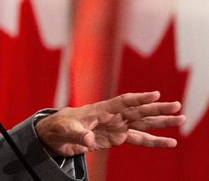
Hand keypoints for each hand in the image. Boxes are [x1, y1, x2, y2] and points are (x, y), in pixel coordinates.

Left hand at [35, 91, 185, 156]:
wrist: (55, 134)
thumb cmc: (59, 127)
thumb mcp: (65, 130)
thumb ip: (78, 133)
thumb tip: (88, 139)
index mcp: (100, 109)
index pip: (123, 102)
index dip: (138, 98)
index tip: (154, 94)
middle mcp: (112, 116)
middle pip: (139, 111)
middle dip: (157, 109)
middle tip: (177, 106)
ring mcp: (116, 126)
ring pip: (143, 123)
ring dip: (161, 122)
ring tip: (181, 119)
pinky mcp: (117, 138)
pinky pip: (139, 139)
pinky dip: (155, 141)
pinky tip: (170, 142)